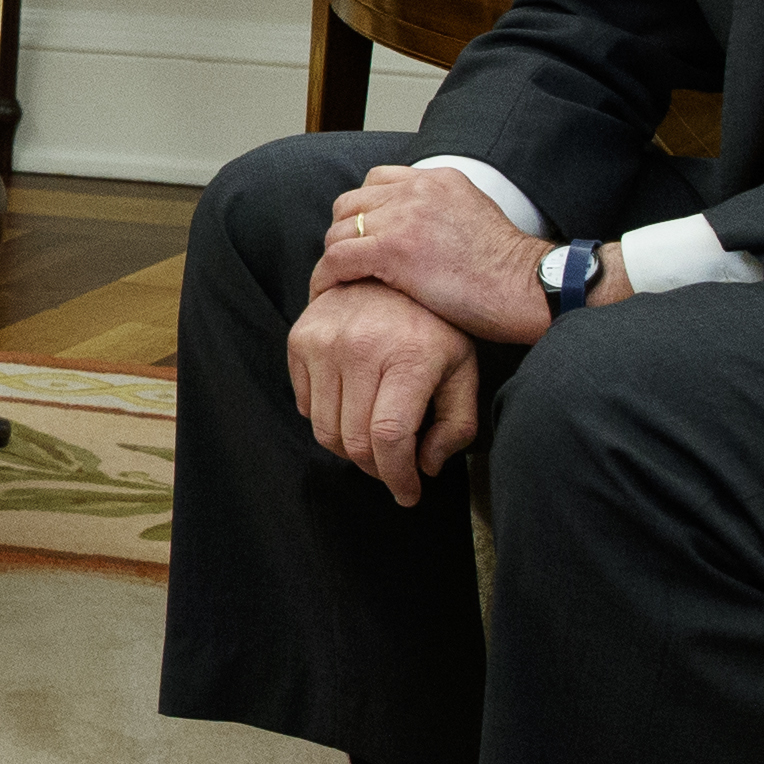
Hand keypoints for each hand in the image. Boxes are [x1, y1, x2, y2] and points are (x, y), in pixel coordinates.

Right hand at [287, 279, 481, 504]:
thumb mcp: (463, 370)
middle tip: (394, 468)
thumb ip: (457, 425)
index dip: (398, 478)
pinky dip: (328, 418)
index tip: (408, 494)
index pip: (390, 438)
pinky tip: (353, 405)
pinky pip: (306, 406)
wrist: (391, 269)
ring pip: (325, 430)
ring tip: (373, 441)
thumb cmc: (434, 326)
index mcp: (409, 357)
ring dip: (350, 448)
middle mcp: (361, 347)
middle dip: (376, 469)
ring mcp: (324, 341)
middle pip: (354, 441)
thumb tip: (426, 466)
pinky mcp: (300, 338)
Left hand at [313, 162, 554, 344]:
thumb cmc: (508, 271)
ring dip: (335, 257)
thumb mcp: (475, 219)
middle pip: (351, 203)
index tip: (365, 238)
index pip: (378, 181)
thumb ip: (441, 215)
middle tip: (347, 264)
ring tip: (338, 283)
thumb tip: (415, 235)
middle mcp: (418, 189)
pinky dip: (327, 277)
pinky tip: (329, 294)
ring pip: (339, 230)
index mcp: (439, 179)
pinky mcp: (393, 248)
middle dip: (345, 233)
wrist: (528, 287)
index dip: (365, 212)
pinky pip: (337, 258)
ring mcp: (403, 216)